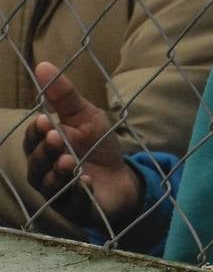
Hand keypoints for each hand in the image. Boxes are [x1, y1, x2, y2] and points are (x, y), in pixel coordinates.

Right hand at [22, 61, 142, 228]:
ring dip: (59, 172)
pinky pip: (72, 202)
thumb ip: (64, 95)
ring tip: (70, 161)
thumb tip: (42, 64)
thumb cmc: (97, 146)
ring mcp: (58, 191)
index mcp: (44, 147)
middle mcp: (44, 170)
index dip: (36, 131)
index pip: (32, 139)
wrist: (121, 178)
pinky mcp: (76, 207)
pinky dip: (78, 192)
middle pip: (37, 162)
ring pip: (50, 184)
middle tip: (57, 137)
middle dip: (46, 150)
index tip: (45, 119)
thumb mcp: (85, 116)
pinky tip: (87, 183)